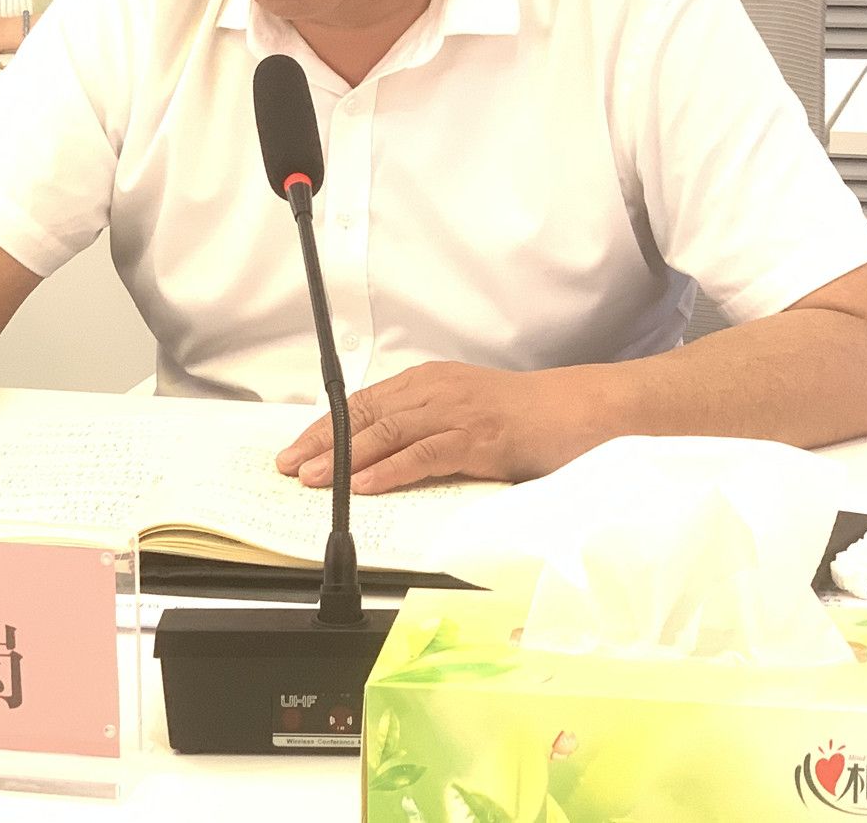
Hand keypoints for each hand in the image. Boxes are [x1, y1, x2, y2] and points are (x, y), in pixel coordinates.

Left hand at [274, 361, 602, 494]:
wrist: (578, 411)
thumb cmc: (525, 416)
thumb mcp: (465, 410)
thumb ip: (426, 425)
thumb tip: (380, 456)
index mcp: (431, 381)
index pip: (365, 402)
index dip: (327, 427)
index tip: (296, 448)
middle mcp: (437, 390)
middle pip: (366, 414)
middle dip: (322, 442)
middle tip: (288, 465)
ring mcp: (457, 412)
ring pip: (388, 432)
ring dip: (345, 458)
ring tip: (313, 479)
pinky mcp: (478, 439)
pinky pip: (424, 454)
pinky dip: (389, 470)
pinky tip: (363, 485)